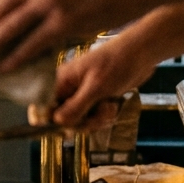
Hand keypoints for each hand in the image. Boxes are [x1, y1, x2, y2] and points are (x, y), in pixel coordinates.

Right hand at [51, 3, 183, 125]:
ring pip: (78, 122)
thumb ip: (75, 107)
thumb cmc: (117, 63)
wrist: (142, 54)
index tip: (65, 129)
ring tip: (109, 109)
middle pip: (61, 120)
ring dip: (95, 121)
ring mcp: (81, 95)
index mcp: (60, 81)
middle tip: (98, 116)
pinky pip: (92, 118)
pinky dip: (103, 118)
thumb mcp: (96, 88)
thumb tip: (56, 123)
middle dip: (80, 123)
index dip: (49, 122)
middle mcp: (67, 89)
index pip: (41, 108)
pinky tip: (113, 108)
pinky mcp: (94, 100)